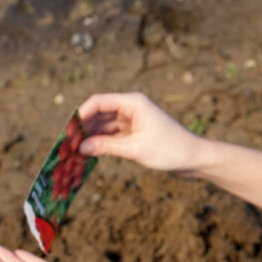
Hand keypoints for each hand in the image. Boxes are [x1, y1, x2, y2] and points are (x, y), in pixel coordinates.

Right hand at [77, 92, 205, 171]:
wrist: (194, 159)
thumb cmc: (170, 150)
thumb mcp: (136, 149)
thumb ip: (107, 146)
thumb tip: (81, 147)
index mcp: (133, 103)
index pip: (99, 102)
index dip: (80, 115)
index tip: (68, 131)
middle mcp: (131, 107)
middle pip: (99, 112)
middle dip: (83, 127)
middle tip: (67, 144)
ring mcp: (133, 120)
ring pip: (104, 125)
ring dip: (90, 136)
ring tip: (74, 151)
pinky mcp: (134, 133)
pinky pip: (112, 135)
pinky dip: (101, 143)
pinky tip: (89, 153)